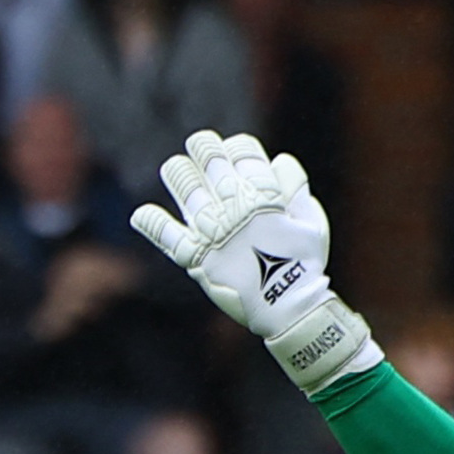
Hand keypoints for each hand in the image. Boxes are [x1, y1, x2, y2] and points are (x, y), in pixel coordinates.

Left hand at [131, 129, 377, 391]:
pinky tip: (141, 214)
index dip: (236, 145)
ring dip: (178, 173)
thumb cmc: (304, 265)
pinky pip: (167, 236)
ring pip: (187, 188)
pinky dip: (152, 223)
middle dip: (204, 147)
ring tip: (176, 169)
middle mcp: (234, 209)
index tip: (232, 147)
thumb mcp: (312, 223)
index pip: (243, 153)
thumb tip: (280, 160)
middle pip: (211, 162)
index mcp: (265, 197)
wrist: (288, 308)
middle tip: (200, 146)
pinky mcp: (196, 257)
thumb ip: (296, 189)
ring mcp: (212, 232)